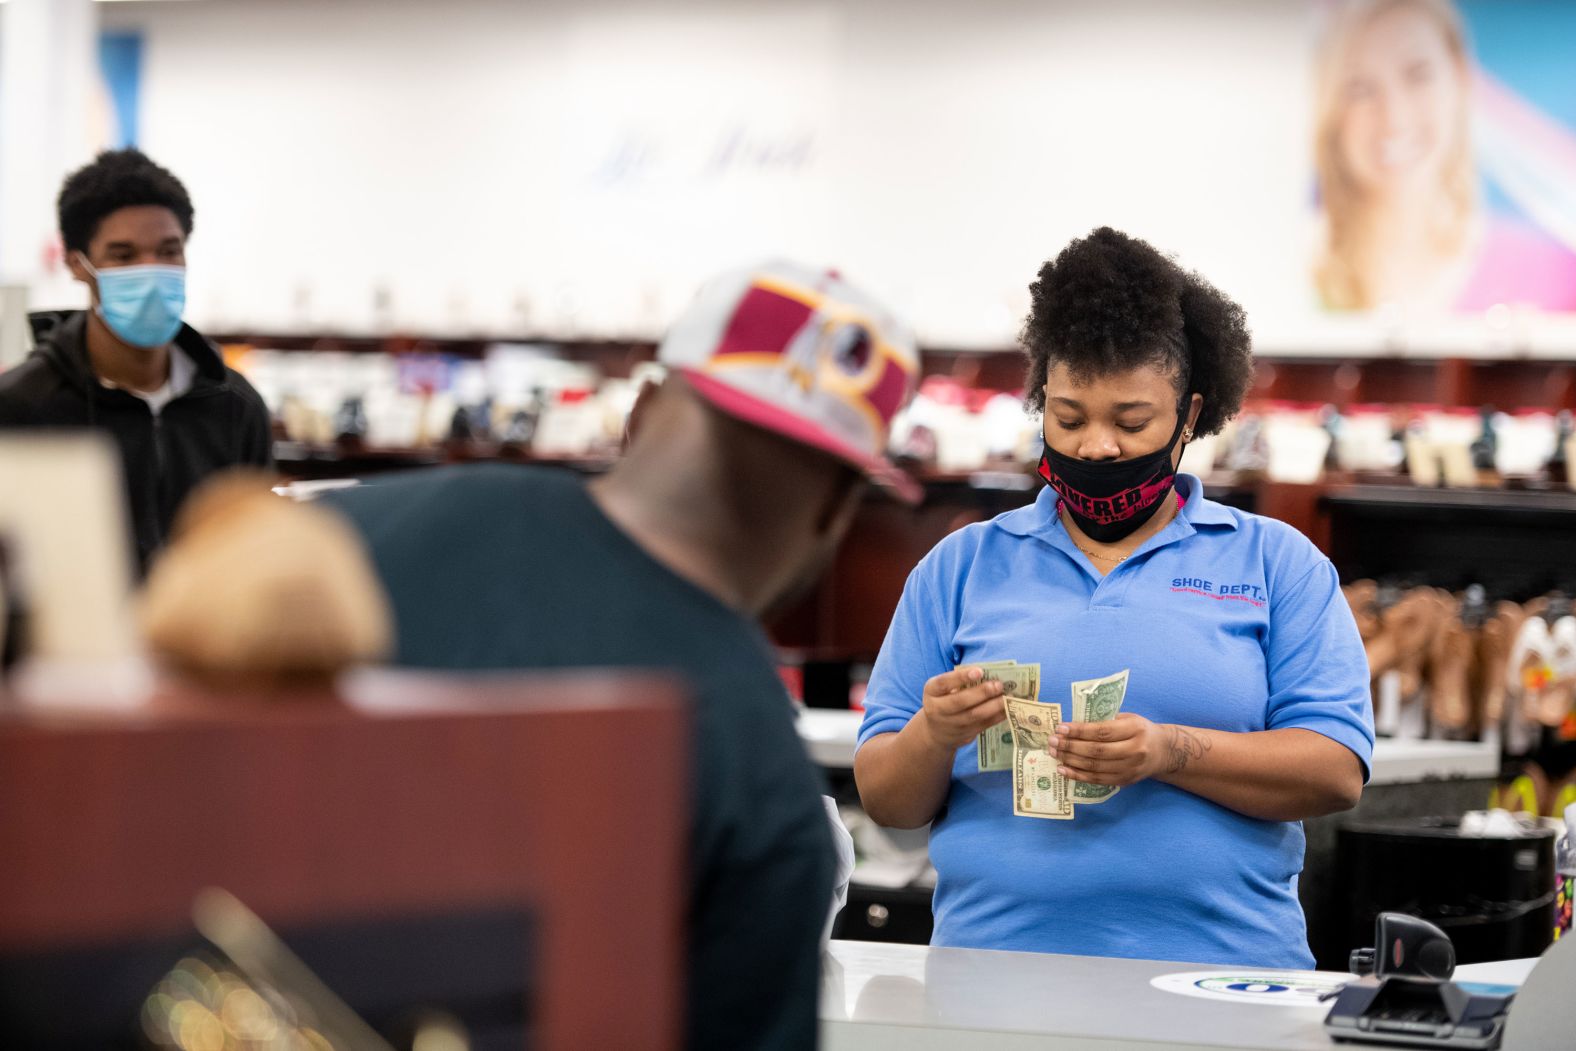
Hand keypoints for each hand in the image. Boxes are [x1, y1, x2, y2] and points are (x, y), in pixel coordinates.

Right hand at [916, 667, 1007, 751]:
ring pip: (974, 716)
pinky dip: (997, 716)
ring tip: (1006, 696)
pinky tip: (1008, 708)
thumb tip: (987, 674)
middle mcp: (938, 710)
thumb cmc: (943, 701)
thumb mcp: (942, 689)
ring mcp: (951, 725)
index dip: (961, 677)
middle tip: (998, 685)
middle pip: (960, 701)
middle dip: (982, 692)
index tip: (980, 671)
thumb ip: (958, 681)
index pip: (944, 683)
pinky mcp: (964, 735)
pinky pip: (983, 725)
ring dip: (993, 706)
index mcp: (931, 692)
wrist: (936, 732)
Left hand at [1048, 713, 1170, 787]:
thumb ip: (1104, 721)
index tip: (1061, 728)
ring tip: (1054, 753)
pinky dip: (1077, 775)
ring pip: (1095, 766)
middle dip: (1070, 746)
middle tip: (1052, 742)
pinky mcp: (1125, 781)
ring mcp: (1130, 768)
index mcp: (1135, 729)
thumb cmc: (1139, 730)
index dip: (1079, 731)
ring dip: (1070, 760)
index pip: (1102, 731)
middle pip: (1097, 750)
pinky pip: (1097, 780)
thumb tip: (1072, 726)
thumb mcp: (1127, 718)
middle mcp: (1135, 750)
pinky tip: (1063, 769)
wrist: (1163, 752)